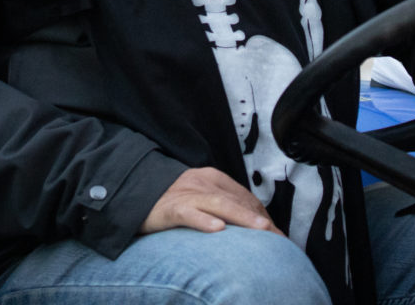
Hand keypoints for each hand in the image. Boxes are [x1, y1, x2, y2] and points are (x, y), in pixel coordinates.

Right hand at [140, 167, 278, 235]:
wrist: (135, 192)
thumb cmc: (172, 199)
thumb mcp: (200, 195)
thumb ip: (223, 203)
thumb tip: (252, 221)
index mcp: (212, 178)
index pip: (245, 196)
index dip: (263, 215)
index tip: (277, 233)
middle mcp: (202, 183)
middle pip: (237, 200)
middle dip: (260, 219)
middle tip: (279, 237)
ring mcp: (186, 195)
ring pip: (219, 205)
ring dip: (242, 217)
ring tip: (261, 228)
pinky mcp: (171, 209)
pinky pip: (189, 214)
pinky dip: (203, 220)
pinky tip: (217, 228)